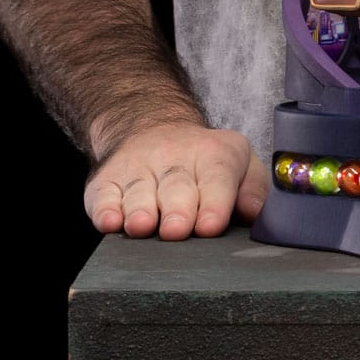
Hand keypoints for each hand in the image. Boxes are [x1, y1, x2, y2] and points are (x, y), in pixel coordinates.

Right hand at [84, 123, 268, 239]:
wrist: (154, 128)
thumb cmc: (206, 160)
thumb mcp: (240, 162)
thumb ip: (253, 187)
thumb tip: (255, 212)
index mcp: (214, 154)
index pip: (217, 177)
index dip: (214, 203)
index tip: (211, 226)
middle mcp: (174, 159)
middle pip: (177, 187)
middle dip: (178, 210)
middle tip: (178, 230)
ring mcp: (138, 169)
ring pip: (139, 191)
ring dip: (140, 210)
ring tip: (143, 227)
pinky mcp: (106, 180)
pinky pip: (103, 194)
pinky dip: (105, 209)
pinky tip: (110, 222)